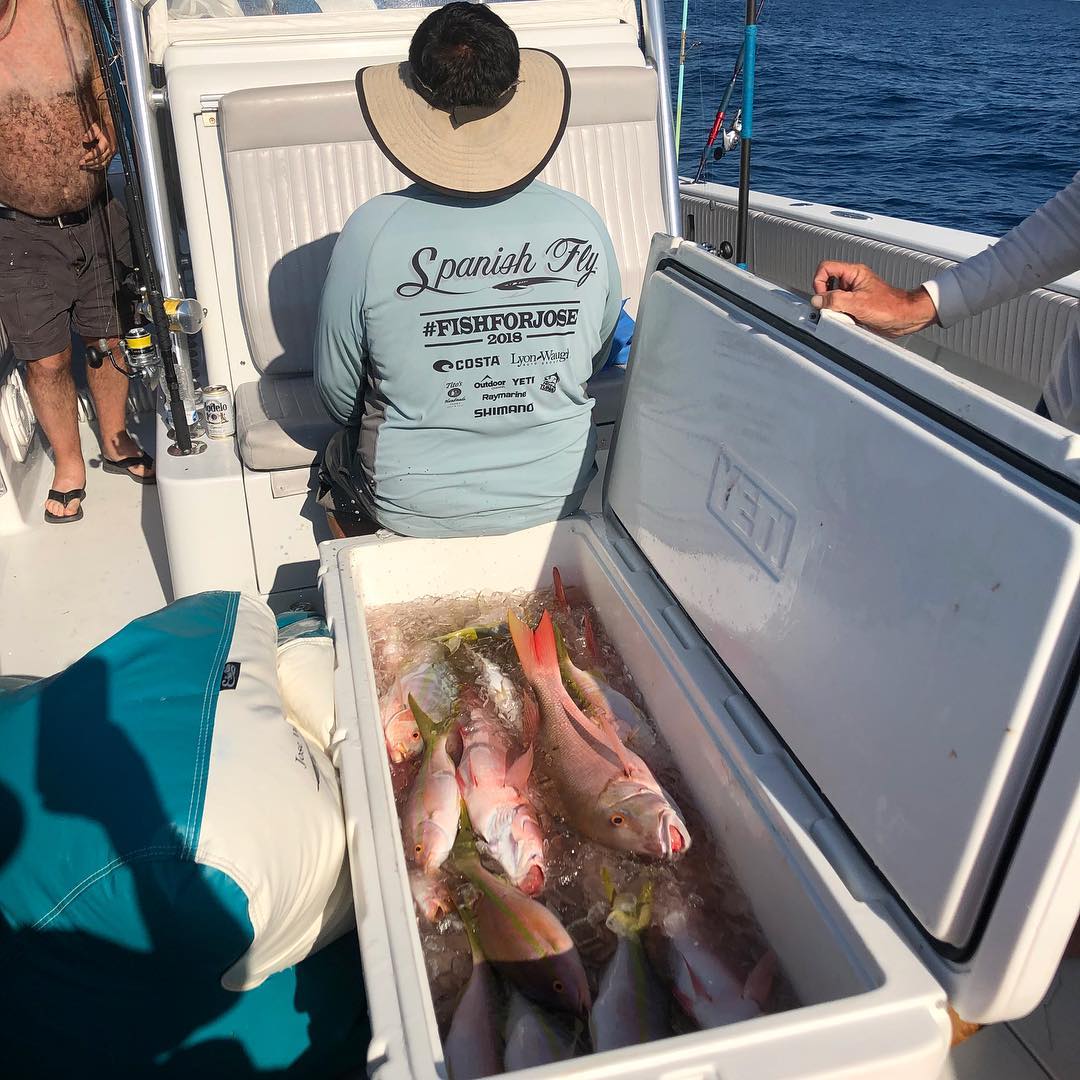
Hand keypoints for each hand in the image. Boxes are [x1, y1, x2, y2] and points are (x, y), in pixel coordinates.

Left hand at [79, 122, 114, 170]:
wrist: (113, 126)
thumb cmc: (103, 126)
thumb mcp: (95, 127)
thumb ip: (90, 134)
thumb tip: (84, 139)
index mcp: (107, 143)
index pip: (98, 152)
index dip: (91, 156)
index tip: (83, 158)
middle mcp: (111, 150)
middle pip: (101, 160)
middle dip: (90, 163)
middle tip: (81, 164)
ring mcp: (112, 153)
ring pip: (103, 164)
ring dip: (94, 166)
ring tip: (85, 166)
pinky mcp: (112, 155)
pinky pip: (105, 163)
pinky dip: (98, 166)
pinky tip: (92, 166)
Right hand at [811, 261, 937, 337]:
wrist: (904, 318)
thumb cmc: (891, 307)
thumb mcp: (858, 303)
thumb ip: (834, 300)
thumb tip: (817, 300)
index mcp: (854, 273)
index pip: (826, 268)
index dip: (819, 282)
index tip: (823, 297)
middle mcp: (853, 282)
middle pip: (827, 285)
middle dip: (827, 299)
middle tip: (834, 308)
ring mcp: (854, 294)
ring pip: (832, 299)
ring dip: (835, 310)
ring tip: (846, 315)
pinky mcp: (855, 306)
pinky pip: (840, 310)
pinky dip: (841, 316)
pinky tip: (851, 319)